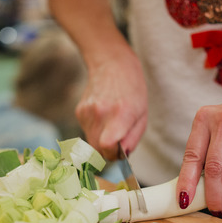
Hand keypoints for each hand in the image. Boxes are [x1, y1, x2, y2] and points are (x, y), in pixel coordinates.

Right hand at [75, 44, 147, 159]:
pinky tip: (103, 115)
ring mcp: (87, 112)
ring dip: (101, 140)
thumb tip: (120, 157)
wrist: (112, 65)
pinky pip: (87, 131)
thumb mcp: (142, 116)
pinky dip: (95, 130)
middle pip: (97, 149)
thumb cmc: (133, 91)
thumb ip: (132, 140)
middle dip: (107, 152)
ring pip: (91, 142)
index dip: (113, 155)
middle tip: (117, 142)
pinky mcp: (79, 112)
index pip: (107, 146)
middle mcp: (101, 113)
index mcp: (120, 114)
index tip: (119, 152)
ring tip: (111, 122)